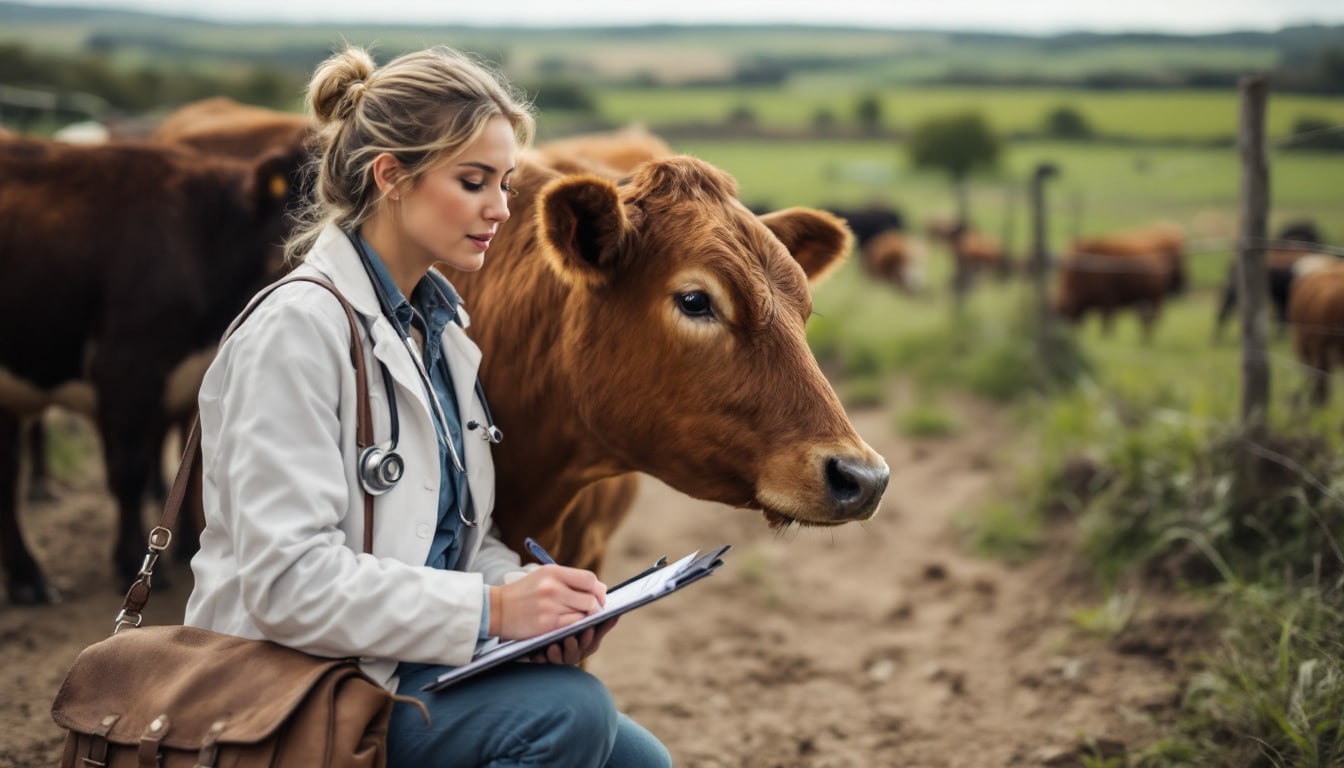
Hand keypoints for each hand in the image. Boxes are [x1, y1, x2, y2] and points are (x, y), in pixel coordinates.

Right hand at [489, 564, 606, 639]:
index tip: (599, 596)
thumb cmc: (523, 592)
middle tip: (594, 610)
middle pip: (590, 598)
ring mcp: (550, 606)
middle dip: (596, 606)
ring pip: (584, 613)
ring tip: (579, 617)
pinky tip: (569, 624)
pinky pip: (573, 625)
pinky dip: (575, 626)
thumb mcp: (544, 577)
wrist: (496, 609)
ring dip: (585, 617)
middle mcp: (553, 587)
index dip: (598, 590)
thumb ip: (570, 580)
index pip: (589, 579)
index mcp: (553, 572)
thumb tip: (600, 588)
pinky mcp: (546, 624)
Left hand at [527, 618, 618, 664]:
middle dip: (573, 647)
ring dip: (556, 655)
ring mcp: (557, 659)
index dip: (589, 638)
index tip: (588, 629)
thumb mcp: (585, 627)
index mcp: (585, 646)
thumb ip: (600, 624)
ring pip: (558, 660)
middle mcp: (572, 654)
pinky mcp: (541, 660)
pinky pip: (540, 662)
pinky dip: (540, 659)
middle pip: (575, 654)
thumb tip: (616, 614)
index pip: (590, 644)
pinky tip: (537, 653)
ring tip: (552, 646)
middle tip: (570, 638)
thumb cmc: (570, 630)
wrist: (542, 636)